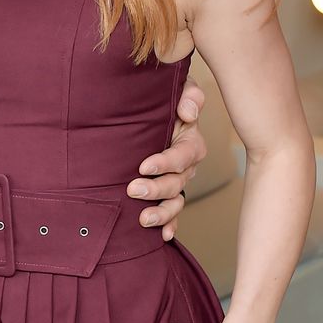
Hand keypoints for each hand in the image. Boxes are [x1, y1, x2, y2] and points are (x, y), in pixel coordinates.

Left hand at [127, 77, 205, 239]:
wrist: (155, 104)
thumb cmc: (167, 94)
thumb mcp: (180, 86)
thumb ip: (189, 94)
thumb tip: (189, 111)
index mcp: (190, 140)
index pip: (182, 155)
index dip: (165, 162)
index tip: (143, 166)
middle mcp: (187, 164)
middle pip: (177, 182)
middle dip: (156, 189)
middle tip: (132, 189)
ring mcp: (179, 179)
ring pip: (176, 201)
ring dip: (161, 212)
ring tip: (142, 219)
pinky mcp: (169, 189)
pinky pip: (174, 212)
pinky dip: (170, 224)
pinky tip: (163, 236)